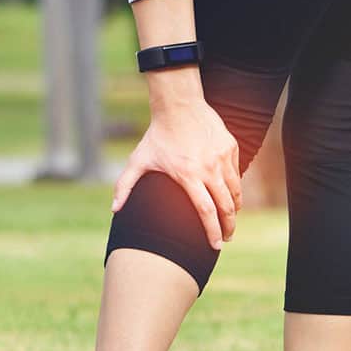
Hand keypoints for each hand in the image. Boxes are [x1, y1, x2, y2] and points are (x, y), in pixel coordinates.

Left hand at [112, 97, 241, 250]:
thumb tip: (114, 209)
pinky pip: (236, 174)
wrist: (178, 105)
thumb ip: (124, 185)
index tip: (215, 246)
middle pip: (226, 206)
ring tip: (231, 220)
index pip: (206, 212)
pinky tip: (231, 197)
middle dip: (228, 227)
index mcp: (188, 175)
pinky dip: (235, 188)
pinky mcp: (230, 148)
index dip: (212, 232)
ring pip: (236, 191)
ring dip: (235, 209)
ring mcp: (222, 158)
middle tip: (227, 239)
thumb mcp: (138, 160)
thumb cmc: (157, 135)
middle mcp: (209, 168)